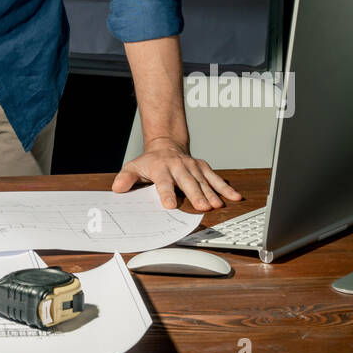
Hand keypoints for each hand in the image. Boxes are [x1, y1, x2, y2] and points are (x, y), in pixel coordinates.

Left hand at [111, 137, 243, 210]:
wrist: (165, 146)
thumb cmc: (150, 162)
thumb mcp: (134, 167)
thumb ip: (126, 178)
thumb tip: (117, 187)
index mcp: (161, 168)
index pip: (164, 182)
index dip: (167, 193)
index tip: (170, 204)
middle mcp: (179, 167)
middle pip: (188, 182)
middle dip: (196, 194)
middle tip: (202, 207)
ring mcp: (193, 167)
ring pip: (203, 181)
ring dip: (212, 193)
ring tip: (218, 205)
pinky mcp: (203, 168)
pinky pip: (215, 178)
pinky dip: (225, 188)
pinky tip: (234, 197)